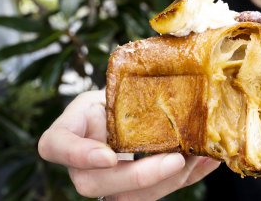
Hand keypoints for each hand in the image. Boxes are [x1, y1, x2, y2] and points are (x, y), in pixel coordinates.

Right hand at [38, 90, 219, 199]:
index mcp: (70, 129)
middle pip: (94, 183)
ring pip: (125, 197)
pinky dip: (185, 178)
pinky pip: (154, 193)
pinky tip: (205, 163)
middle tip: (176, 160)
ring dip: (167, 181)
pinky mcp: (128, 190)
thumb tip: (173, 71)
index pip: (55, 146)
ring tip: (197, 158)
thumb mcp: (116, 84)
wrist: (126, 107)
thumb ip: (128, 86)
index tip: (110, 157)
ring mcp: (103, 180)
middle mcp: (81, 162)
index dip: (79, 155)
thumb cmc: (118, 94)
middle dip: (139, 177)